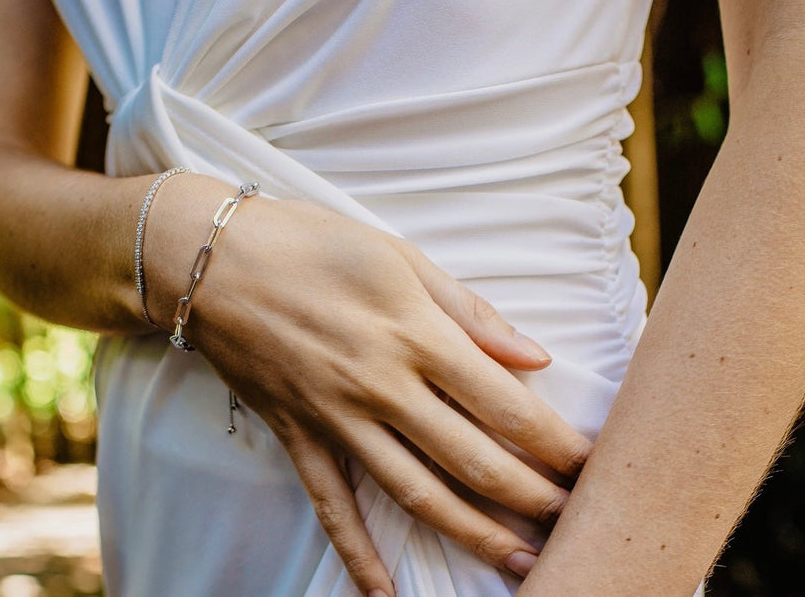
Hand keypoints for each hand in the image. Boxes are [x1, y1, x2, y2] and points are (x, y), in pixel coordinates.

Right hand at [146, 174, 591, 596]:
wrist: (209, 257)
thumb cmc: (310, 242)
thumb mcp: (397, 256)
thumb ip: (468, 311)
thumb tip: (532, 357)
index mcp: (415, 335)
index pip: (506, 405)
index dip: (558, 442)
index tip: (595, 464)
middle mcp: (381, 386)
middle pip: (473, 461)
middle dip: (534, 497)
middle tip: (578, 520)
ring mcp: (336, 419)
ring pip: (416, 494)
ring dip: (475, 535)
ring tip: (525, 563)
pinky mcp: (297, 436)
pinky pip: (332, 506)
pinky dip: (359, 554)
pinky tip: (387, 592)